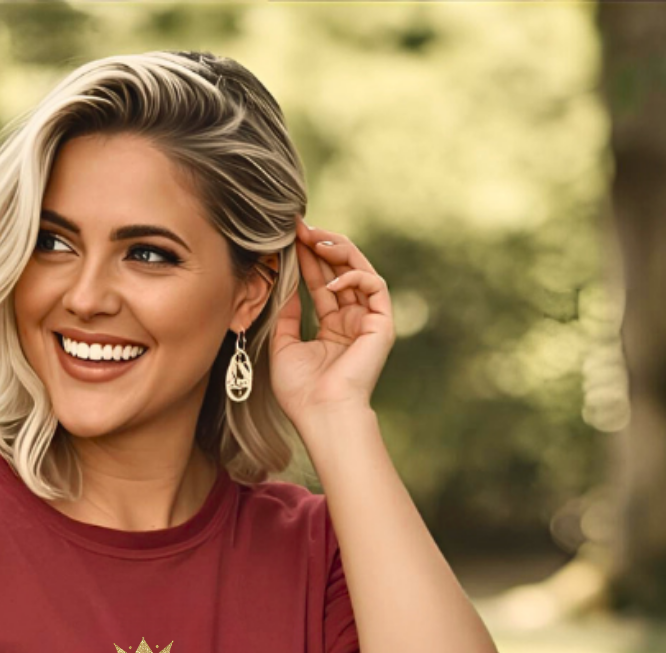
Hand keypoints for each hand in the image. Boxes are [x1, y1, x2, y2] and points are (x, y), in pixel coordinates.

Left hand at [268, 213, 394, 428]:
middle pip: (341, 272)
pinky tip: (331, 280)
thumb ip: (286, 315)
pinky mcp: (382, 324)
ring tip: (315, 238)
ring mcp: (368, 322)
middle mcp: (352, 322)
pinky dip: (354, 276)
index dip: (307, 260)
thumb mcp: (284, 346)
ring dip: (338, 250)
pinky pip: (374, 285)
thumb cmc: (301, 390)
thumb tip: (286, 285)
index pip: (320, 284)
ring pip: (360, 270)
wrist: (322, 413)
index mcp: (333, 329)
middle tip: (301, 228)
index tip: (290, 239)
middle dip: (322, 246)